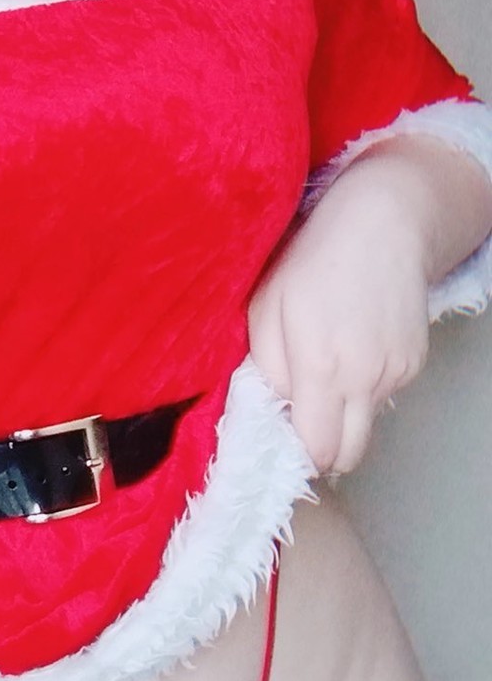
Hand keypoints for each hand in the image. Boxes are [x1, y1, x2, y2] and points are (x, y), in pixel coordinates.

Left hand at [248, 150, 431, 475]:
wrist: (384, 225)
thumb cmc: (314, 259)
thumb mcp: (266, 307)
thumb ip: (266, 367)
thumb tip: (276, 406)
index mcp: (322, 368)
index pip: (315, 450)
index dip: (295, 452)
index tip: (281, 433)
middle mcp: (365, 380)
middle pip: (348, 455)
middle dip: (323, 450)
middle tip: (302, 420)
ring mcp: (396, 374)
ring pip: (365, 422)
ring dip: (343, 411)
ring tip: (327, 364)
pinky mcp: (414, 363)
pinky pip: (383, 395)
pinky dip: (364, 386)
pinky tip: (353, 346)